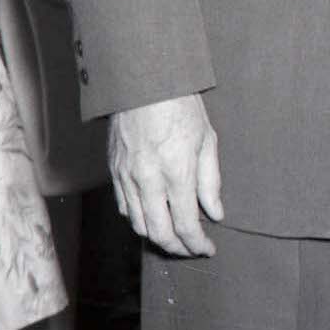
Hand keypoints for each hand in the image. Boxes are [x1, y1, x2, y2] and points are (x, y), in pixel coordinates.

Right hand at [110, 93, 223, 255]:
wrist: (142, 81)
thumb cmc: (180, 105)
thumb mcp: (207, 139)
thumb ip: (210, 181)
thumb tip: (215, 213)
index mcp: (176, 172)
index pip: (186, 224)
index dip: (198, 244)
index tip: (208, 248)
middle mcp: (148, 180)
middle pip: (159, 233)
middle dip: (178, 248)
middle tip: (192, 249)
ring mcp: (127, 177)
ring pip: (138, 225)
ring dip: (158, 238)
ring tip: (175, 237)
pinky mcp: (114, 171)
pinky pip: (124, 207)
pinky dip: (139, 220)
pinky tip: (152, 218)